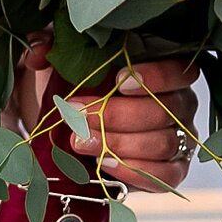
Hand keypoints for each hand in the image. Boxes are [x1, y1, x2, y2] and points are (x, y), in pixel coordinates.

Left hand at [13, 33, 199, 192]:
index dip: (155, 76)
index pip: (178, 70)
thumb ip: (52, 46)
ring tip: (80, 142)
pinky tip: (105, 164)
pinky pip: (166, 175)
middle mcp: (180, 102)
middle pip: (164, 110)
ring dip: (118, 144)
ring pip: (163, 143)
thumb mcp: (63, 63)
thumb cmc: (81, 88)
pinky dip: (135, 171)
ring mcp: (181, 138)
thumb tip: (39, 49)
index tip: (117, 81)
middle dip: (117, 115)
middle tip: (78, 117)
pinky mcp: (173, 169)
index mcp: (165, 68)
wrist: (78, 127)